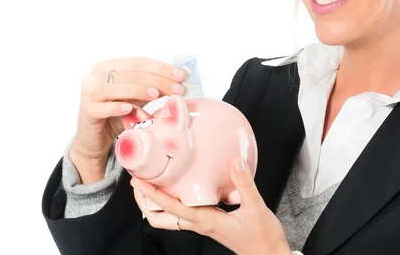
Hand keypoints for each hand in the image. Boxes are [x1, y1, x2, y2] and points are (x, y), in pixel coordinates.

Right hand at [70, 57, 185, 182]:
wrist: (96, 138)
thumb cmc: (118, 114)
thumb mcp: (138, 97)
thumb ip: (153, 87)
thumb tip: (179, 81)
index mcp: (109, 66)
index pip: (138, 62)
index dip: (161, 67)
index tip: (181, 76)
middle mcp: (96, 75)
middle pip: (130, 73)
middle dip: (156, 79)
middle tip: (176, 89)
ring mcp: (88, 92)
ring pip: (114, 86)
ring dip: (137, 89)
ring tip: (155, 94)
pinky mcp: (86, 111)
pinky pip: (101, 107)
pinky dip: (116, 107)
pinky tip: (129, 109)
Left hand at [130, 157, 291, 254]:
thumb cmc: (262, 237)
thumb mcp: (255, 208)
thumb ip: (244, 184)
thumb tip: (235, 161)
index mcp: (205, 220)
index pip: (170, 207)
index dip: (151, 194)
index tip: (137, 181)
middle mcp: (200, 223)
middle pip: (160, 217)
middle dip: (145, 201)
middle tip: (137, 181)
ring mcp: (203, 224)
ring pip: (170, 217)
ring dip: (156, 203)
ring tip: (151, 184)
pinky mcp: (210, 223)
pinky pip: (183, 213)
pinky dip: (173, 202)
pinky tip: (180, 188)